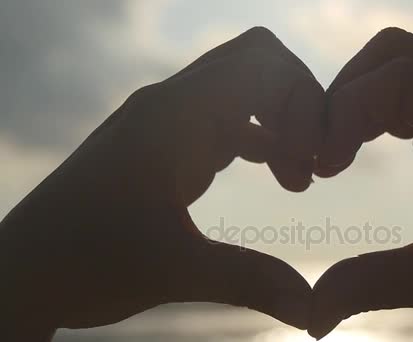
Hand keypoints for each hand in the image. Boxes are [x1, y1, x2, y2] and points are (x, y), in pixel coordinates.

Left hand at [0, 27, 322, 338]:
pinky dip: (258, 139)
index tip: (312, 169)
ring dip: (278, 125)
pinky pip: (226, 120)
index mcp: (174, 115)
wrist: (23, 271)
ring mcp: (167, 123)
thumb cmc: (85, 263)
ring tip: (294, 181)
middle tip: (311, 167)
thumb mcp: (174, 270)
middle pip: (257, 63)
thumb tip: (314, 308)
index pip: (261, 63)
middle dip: (297, 106)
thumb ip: (251, 282)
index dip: (303, 103)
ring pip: (242, 91)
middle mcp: (172, 105)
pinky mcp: (165, 145)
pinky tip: (269, 175)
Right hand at [310, 28, 412, 340]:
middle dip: (345, 94)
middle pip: (395, 53)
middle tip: (324, 150)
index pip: (397, 79)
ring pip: (403, 63)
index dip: (345, 113)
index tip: (323, 169)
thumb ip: (368, 287)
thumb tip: (309, 317)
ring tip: (341, 153)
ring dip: (362, 101)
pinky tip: (374, 149)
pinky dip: (383, 110)